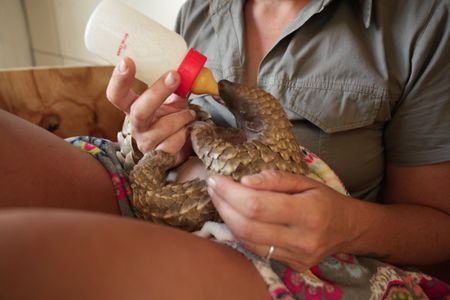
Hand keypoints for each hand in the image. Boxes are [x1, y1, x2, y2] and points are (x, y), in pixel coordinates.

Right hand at [106, 57, 195, 164]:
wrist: (181, 145)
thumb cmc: (173, 117)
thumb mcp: (172, 99)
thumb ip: (176, 85)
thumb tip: (189, 68)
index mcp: (133, 107)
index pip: (117, 95)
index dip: (119, 80)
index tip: (127, 61)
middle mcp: (136, 125)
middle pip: (139, 111)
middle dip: (158, 92)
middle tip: (175, 76)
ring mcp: (146, 143)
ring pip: (163, 127)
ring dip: (181, 117)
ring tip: (188, 114)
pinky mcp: (158, 157)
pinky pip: (174, 142)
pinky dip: (185, 132)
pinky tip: (186, 130)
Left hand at [207, 170, 357, 270]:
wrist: (348, 229)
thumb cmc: (326, 200)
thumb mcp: (306, 181)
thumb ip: (275, 179)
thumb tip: (244, 182)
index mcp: (308, 213)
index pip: (257, 205)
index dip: (230, 193)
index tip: (216, 179)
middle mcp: (301, 240)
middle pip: (247, 226)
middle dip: (223, 204)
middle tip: (213, 187)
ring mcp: (295, 257)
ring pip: (247, 240)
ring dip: (226, 218)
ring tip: (219, 198)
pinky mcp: (289, 266)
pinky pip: (254, 248)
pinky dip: (238, 231)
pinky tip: (233, 215)